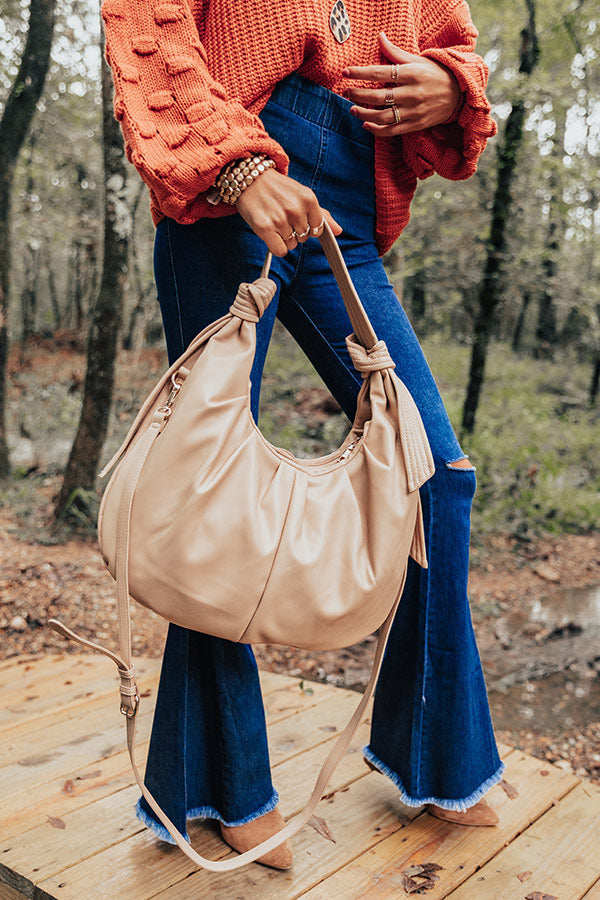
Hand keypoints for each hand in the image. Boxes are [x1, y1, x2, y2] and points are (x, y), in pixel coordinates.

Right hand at [235, 168, 342, 256]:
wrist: (250, 179)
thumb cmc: (277, 189)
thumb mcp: (302, 196)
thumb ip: (322, 215)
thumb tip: (338, 231)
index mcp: (308, 199)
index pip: (317, 229)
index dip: (307, 227)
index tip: (297, 218)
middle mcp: (295, 209)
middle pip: (304, 238)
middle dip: (294, 232)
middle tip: (282, 216)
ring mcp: (280, 218)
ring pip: (291, 245)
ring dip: (283, 238)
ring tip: (274, 220)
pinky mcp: (264, 228)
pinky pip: (280, 250)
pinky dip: (275, 246)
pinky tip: (270, 232)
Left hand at [343, 32, 461, 135]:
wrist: (459, 94)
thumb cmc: (435, 74)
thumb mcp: (417, 60)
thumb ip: (395, 52)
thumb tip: (380, 37)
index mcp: (411, 74)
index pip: (380, 72)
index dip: (360, 73)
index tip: (345, 72)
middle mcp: (411, 93)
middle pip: (378, 96)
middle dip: (358, 94)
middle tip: (346, 92)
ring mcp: (413, 111)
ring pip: (382, 116)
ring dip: (364, 114)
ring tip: (352, 109)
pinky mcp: (414, 125)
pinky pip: (392, 131)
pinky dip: (376, 130)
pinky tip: (366, 125)